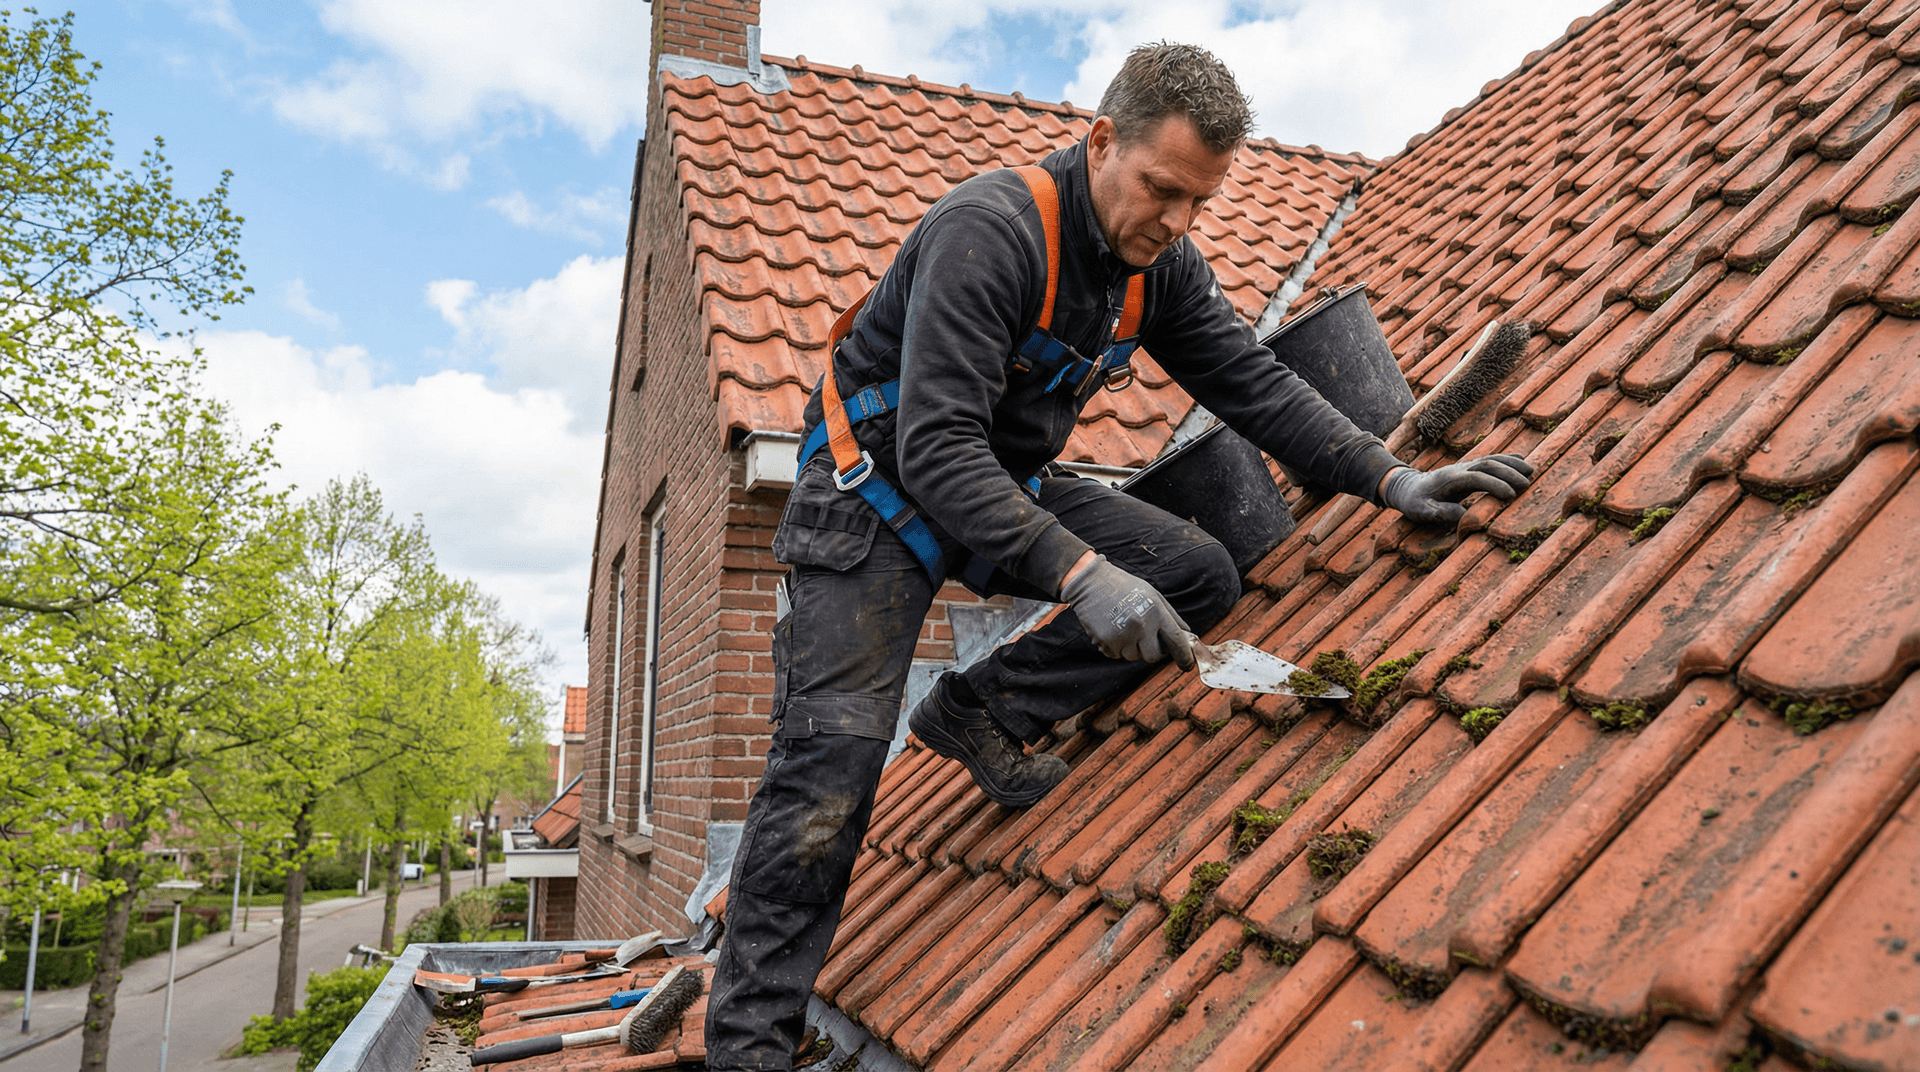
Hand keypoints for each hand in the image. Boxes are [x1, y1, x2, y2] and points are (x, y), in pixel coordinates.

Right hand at [1060, 554, 1195, 667]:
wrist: (1091, 582)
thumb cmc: (1125, 587)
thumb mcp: (1153, 595)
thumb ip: (1170, 615)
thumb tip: (1186, 634)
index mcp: (1156, 611)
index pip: (1177, 640)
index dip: (1185, 657)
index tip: (1187, 665)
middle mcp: (1141, 624)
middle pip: (1154, 656)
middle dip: (1150, 651)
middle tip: (1142, 637)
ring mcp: (1123, 634)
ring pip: (1133, 657)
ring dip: (1130, 648)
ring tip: (1123, 627)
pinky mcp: (1106, 641)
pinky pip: (1116, 655)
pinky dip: (1115, 647)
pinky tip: (1111, 629)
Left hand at [1382, 454, 1533, 523]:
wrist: (1407, 487)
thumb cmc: (1415, 502)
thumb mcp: (1421, 511)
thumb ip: (1440, 513)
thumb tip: (1462, 515)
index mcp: (1449, 480)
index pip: (1476, 478)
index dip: (1494, 485)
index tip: (1511, 496)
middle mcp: (1459, 469)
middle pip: (1487, 465)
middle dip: (1508, 473)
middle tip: (1527, 485)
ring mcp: (1465, 466)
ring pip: (1491, 459)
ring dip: (1512, 464)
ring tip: (1532, 471)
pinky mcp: (1469, 467)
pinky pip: (1490, 460)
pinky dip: (1507, 459)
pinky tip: (1522, 462)